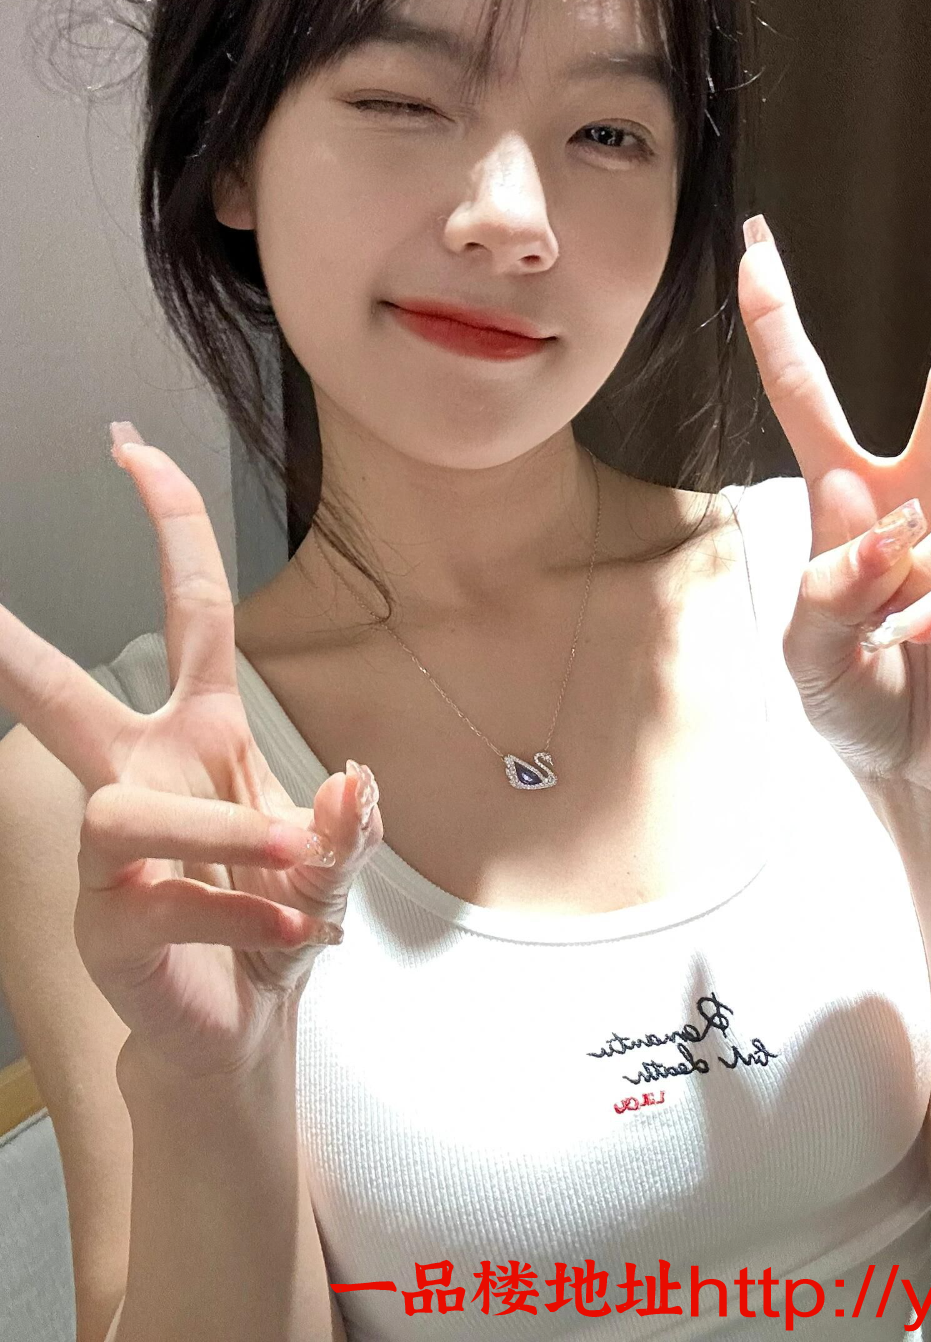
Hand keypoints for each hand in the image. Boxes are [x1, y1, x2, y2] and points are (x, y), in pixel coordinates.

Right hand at [0, 426, 381, 1081]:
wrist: (245, 1025)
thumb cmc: (276, 918)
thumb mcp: (335, 866)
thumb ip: (352, 826)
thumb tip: (351, 781)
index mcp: (202, 733)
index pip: (188, 610)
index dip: (169, 528)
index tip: (133, 451)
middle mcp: (144, 776)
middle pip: (64, 696)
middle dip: (12, 648)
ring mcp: (113, 851)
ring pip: (127, 810)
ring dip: (232, 838)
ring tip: (301, 878)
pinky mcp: (106, 920)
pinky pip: (160, 896)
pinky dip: (240, 913)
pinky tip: (287, 937)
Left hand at [739, 156, 930, 812]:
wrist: (919, 776)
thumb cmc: (856, 698)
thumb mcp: (805, 651)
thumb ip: (826, 586)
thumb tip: (885, 522)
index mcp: (857, 495)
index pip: (811, 394)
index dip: (780, 322)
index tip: (757, 244)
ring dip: (930, 561)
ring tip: (895, 624)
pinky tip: (919, 641)